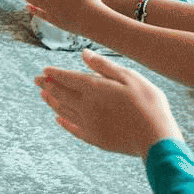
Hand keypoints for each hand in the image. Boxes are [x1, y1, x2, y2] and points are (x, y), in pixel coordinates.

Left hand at [36, 49, 182, 157]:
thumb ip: (104, 66)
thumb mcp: (130, 77)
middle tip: (36, 81)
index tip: (44, 70)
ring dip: (52, 101)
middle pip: (61, 93)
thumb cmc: (149, 104)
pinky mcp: (95, 139)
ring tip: (44, 95)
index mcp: (94, 88)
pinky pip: (73, 129)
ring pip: (64, 110)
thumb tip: (83, 54)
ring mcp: (89, 124)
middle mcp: (86, 106)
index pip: (67, 78)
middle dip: (47, 85)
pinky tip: (59, 119)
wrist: (157, 138)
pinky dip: (64, 122)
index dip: (54, 73)